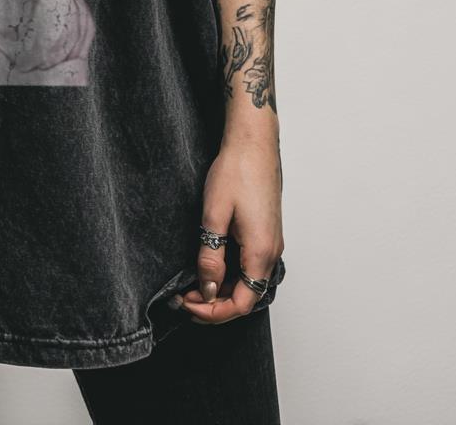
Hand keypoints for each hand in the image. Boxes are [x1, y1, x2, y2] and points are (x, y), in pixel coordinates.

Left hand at [177, 134, 283, 324]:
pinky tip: (210, 266)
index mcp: (261, 252)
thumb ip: (211, 256)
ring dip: (222, 289)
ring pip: (248, 282)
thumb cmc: (236, 171)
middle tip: (183, 297)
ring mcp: (271, 242)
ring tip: (192, 284)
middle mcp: (272, 252)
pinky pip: (250, 266)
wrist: (253, 143)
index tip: (187, 304)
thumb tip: (208, 289)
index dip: (213, 312)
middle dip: (214, 304)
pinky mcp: (266, 233)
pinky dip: (230, 274)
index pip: (241, 303)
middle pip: (246, 296)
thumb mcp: (214, 215)